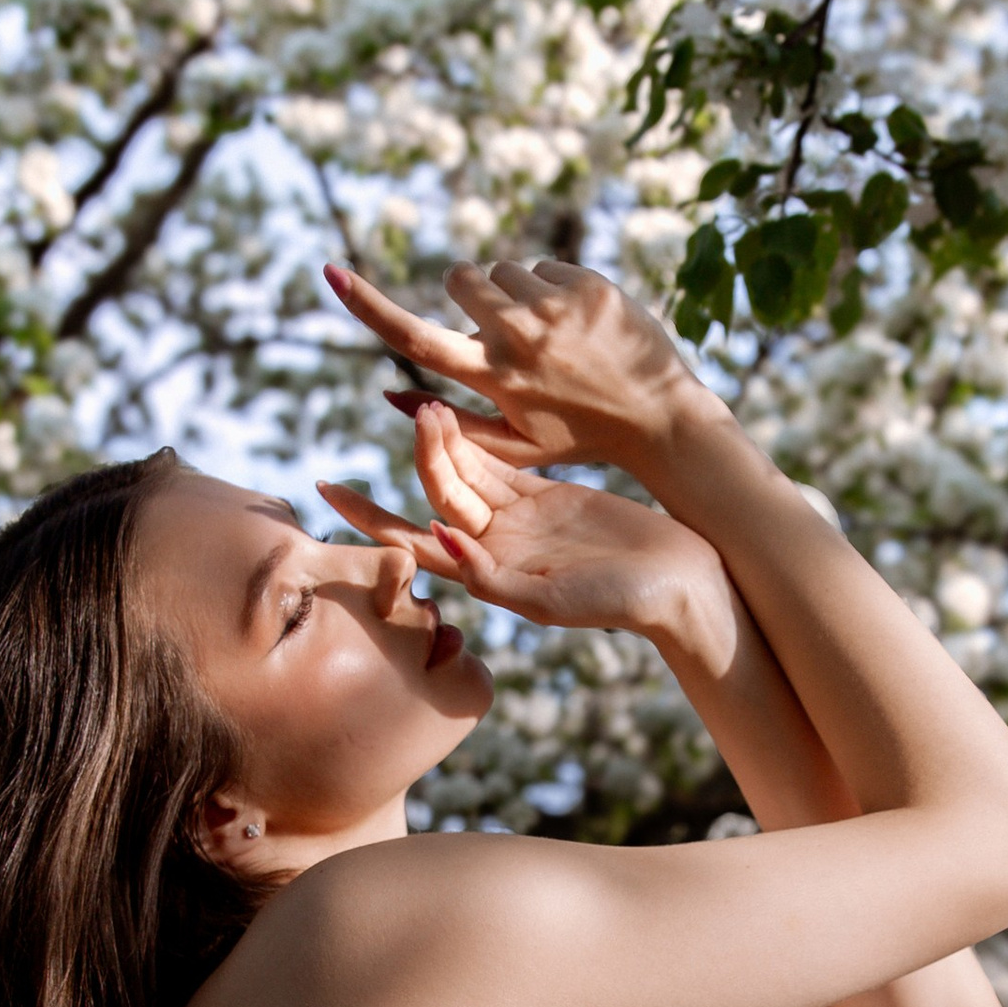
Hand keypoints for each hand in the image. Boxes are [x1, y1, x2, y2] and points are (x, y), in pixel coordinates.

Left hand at [320, 401, 736, 662]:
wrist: (679, 583)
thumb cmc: (621, 602)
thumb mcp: (553, 600)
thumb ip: (495, 577)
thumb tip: (438, 539)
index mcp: (488, 576)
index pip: (412, 545)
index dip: (368, 520)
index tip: (328, 490)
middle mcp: (494, 547)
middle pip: (439, 495)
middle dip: (423, 455)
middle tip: (419, 412)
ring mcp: (518, 519)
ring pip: (466, 473)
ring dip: (444, 442)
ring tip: (428, 404)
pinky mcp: (544, 495)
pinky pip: (497, 461)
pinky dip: (474, 437)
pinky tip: (451, 410)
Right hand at [322, 254, 716, 474]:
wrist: (659, 416)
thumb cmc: (579, 437)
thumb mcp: (514, 446)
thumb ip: (453, 423)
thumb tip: (392, 397)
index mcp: (492, 379)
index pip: (414, 337)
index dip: (366, 305)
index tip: (331, 272)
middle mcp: (518, 337)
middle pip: (460, 280)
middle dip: (468, 291)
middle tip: (500, 326)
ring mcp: (555, 306)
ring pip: (504, 270)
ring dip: (513, 292)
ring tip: (549, 334)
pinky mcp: (589, 284)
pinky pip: (545, 267)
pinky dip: (552, 289)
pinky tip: (579, 324)